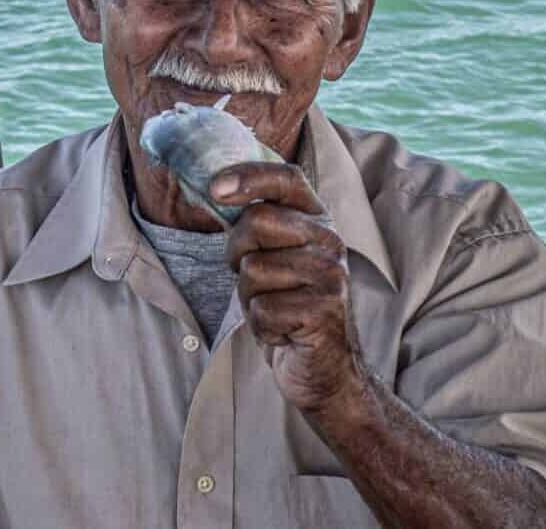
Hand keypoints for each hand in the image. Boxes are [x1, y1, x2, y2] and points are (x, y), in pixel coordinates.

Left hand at [213, 163, 366, 414]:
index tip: (215, 189)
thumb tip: (215, 189)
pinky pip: (262, 310)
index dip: (250, 176)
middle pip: (256, 222)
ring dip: (250, 298)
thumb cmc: (288, 307)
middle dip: (238, 253)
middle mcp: (330, 242)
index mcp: (317, 222)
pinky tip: (284, 332)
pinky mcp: (324, 311)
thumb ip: (255, 226)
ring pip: (253, 270)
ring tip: (276, 309)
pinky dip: (262, 327)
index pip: (287, 178)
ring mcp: (330, 276)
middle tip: (256, 280)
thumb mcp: (273, 259)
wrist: (324, 369)